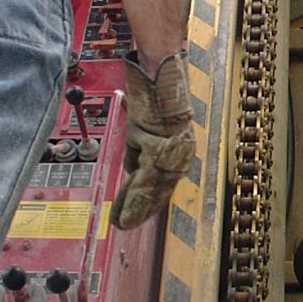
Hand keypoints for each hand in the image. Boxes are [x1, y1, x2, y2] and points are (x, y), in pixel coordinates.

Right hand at [111, 52, 194, 229]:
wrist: (160, 76)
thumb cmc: (154, 97)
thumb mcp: (142, 132)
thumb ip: (140, 154)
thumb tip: (132, 174)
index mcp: (176, 153)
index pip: (160, 184)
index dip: (146, 203)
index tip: (133, 218)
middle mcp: (179, 154)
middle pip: (158, 189)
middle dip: (141, 210)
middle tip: (125, 226)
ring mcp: (173, 150)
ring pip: (153, 187)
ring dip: (136, 206)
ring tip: (123, 222)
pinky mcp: (163, 143)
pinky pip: (148, 173)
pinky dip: (135, 193)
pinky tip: (127, 201)